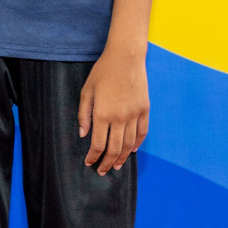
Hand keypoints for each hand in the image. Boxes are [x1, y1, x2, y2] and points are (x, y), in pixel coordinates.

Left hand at [78, 46, 149, 174]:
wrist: (125, 57)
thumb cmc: (103, 72)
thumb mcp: (87, 91)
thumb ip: (83, 114)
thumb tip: (83, 135)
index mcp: (102, 113)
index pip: (98, 143)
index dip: (93, 156)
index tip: (89, 162)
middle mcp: (119, 117)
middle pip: (114, 148)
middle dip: (107, 162)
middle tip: (102, 170)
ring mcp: (134, 114)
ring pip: (129, 144)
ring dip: (122, 157)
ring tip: (116, 165)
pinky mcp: (144, 109)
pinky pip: (142, 132)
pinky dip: (137, 144)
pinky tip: (131, 151)